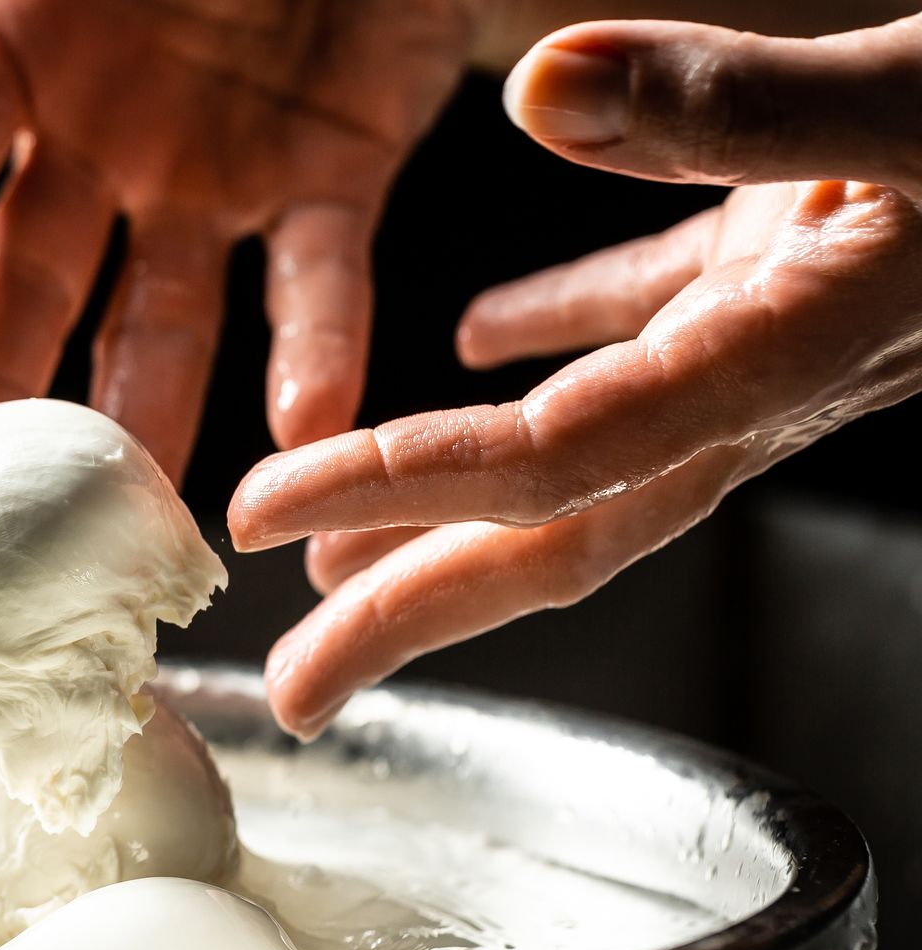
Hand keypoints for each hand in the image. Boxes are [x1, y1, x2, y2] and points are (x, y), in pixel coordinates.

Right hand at [0, 0, 485, 480]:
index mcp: (19, 41)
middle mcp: (98, 132)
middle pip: (25, 278)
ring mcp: (208, 173)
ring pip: (157, 319)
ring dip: (142, 418)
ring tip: (126, 512)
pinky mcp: (328, 182)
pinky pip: (316, 275)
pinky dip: (316, 349)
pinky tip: (307, 424)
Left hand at [229, 15, 921, 737]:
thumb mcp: (921, 96)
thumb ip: (734, 102)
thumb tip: (538, 88)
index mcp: (783, 360)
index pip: (549, 463)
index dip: (401, 496)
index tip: (268, 523)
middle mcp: (765, 384)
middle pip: (555, 532)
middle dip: (411, 614)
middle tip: (292, 687)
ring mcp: (775, 343)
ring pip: (583, 460)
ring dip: (455, 511)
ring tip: (339, 557)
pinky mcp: (790, 274)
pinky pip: (645, 338)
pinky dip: (552, 344)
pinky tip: (476, 344)